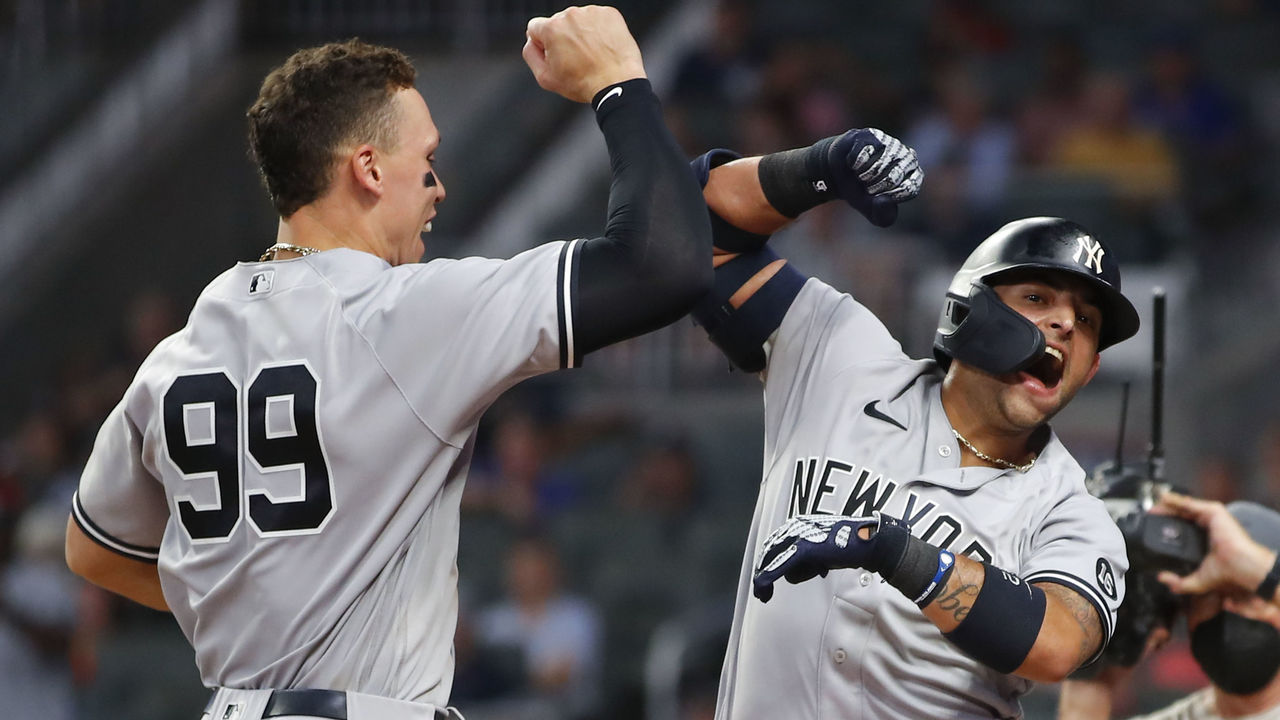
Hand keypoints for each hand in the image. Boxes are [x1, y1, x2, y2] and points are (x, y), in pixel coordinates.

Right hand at [523, 6, 645, 103]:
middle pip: (558, 23)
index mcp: (551, 28)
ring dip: (581, 33)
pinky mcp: (609, 14)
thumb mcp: (545, 78)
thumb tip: (531, 42)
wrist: (617, 82)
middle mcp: (570, 15)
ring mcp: (591, 12)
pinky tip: (603, 48)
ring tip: (591, 55)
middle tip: (576, 60)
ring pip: (579, 21)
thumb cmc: (583, 83)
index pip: (536, 28)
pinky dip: (599, 31)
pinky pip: (598, 19)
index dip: (542, 44)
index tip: (555, 55)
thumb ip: (530, 55)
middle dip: (563, 38)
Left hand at [752, 514, 879, 601]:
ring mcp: (799, 535)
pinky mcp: (804, 547)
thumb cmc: (846, 548)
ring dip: (764, 580)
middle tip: (760, 591)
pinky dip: (768, 578)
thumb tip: (791, 574)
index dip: (766, 563)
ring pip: (771, 559)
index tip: (763, 579)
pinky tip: (764, 589)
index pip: (773, 544)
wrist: (865, 543)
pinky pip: (780, 565)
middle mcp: (795, 527)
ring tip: (763, 594)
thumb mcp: (820, 554)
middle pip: (769, 551)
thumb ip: (804, 561)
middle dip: (762, 572)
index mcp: (798, 525)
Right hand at [826, 128, 922, 226]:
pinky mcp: (872, 134)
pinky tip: (853, 162)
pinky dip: (853, 163)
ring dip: (863, 176)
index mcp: (914, 174)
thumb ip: (884, 216)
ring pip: (878, 166)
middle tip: (867, 186)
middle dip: (874, 187)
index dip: (890, 197)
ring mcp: (890, 143)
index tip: (878, 197)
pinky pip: (862, 155)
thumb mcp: (873, 212)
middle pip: (893, 178)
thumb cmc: (860, 192)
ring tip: (861, 174)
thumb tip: (884, 200)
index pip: (909, 189)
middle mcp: (907, 156)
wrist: (837, 175)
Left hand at [1152, 492, 1274, 594]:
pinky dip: (1176, 500)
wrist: (1241, 566)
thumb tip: (1162, 578)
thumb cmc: (1227, 572)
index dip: (1167, 525)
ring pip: (1185, 507)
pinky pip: (1190, 503)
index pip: (1183, 528)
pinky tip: (1163, 498)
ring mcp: (1212, 517)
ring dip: (1167, 505)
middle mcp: (1209, 526)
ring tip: (1152, 505)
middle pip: (1182, 515)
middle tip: (1149, 514)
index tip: (1152, 526)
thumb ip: (1180, 582)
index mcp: (1206, 539)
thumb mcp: (1198, 580)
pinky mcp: (1214, 511)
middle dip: (1164, 513)